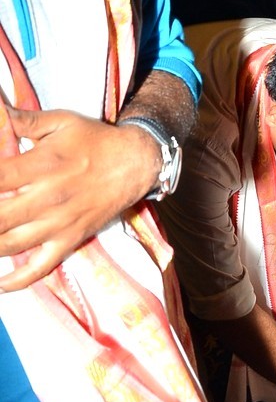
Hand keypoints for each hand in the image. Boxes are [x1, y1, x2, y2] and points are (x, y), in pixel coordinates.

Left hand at [0, 107, 160, 289]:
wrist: (136, 162)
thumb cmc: (95, 140)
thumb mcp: (61, 122)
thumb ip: (24, 120)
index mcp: (42, 165)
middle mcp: (48, 197)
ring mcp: (59, 223)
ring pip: (10, 245)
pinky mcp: (70, 239)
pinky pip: (41, 267)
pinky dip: (17, 281)